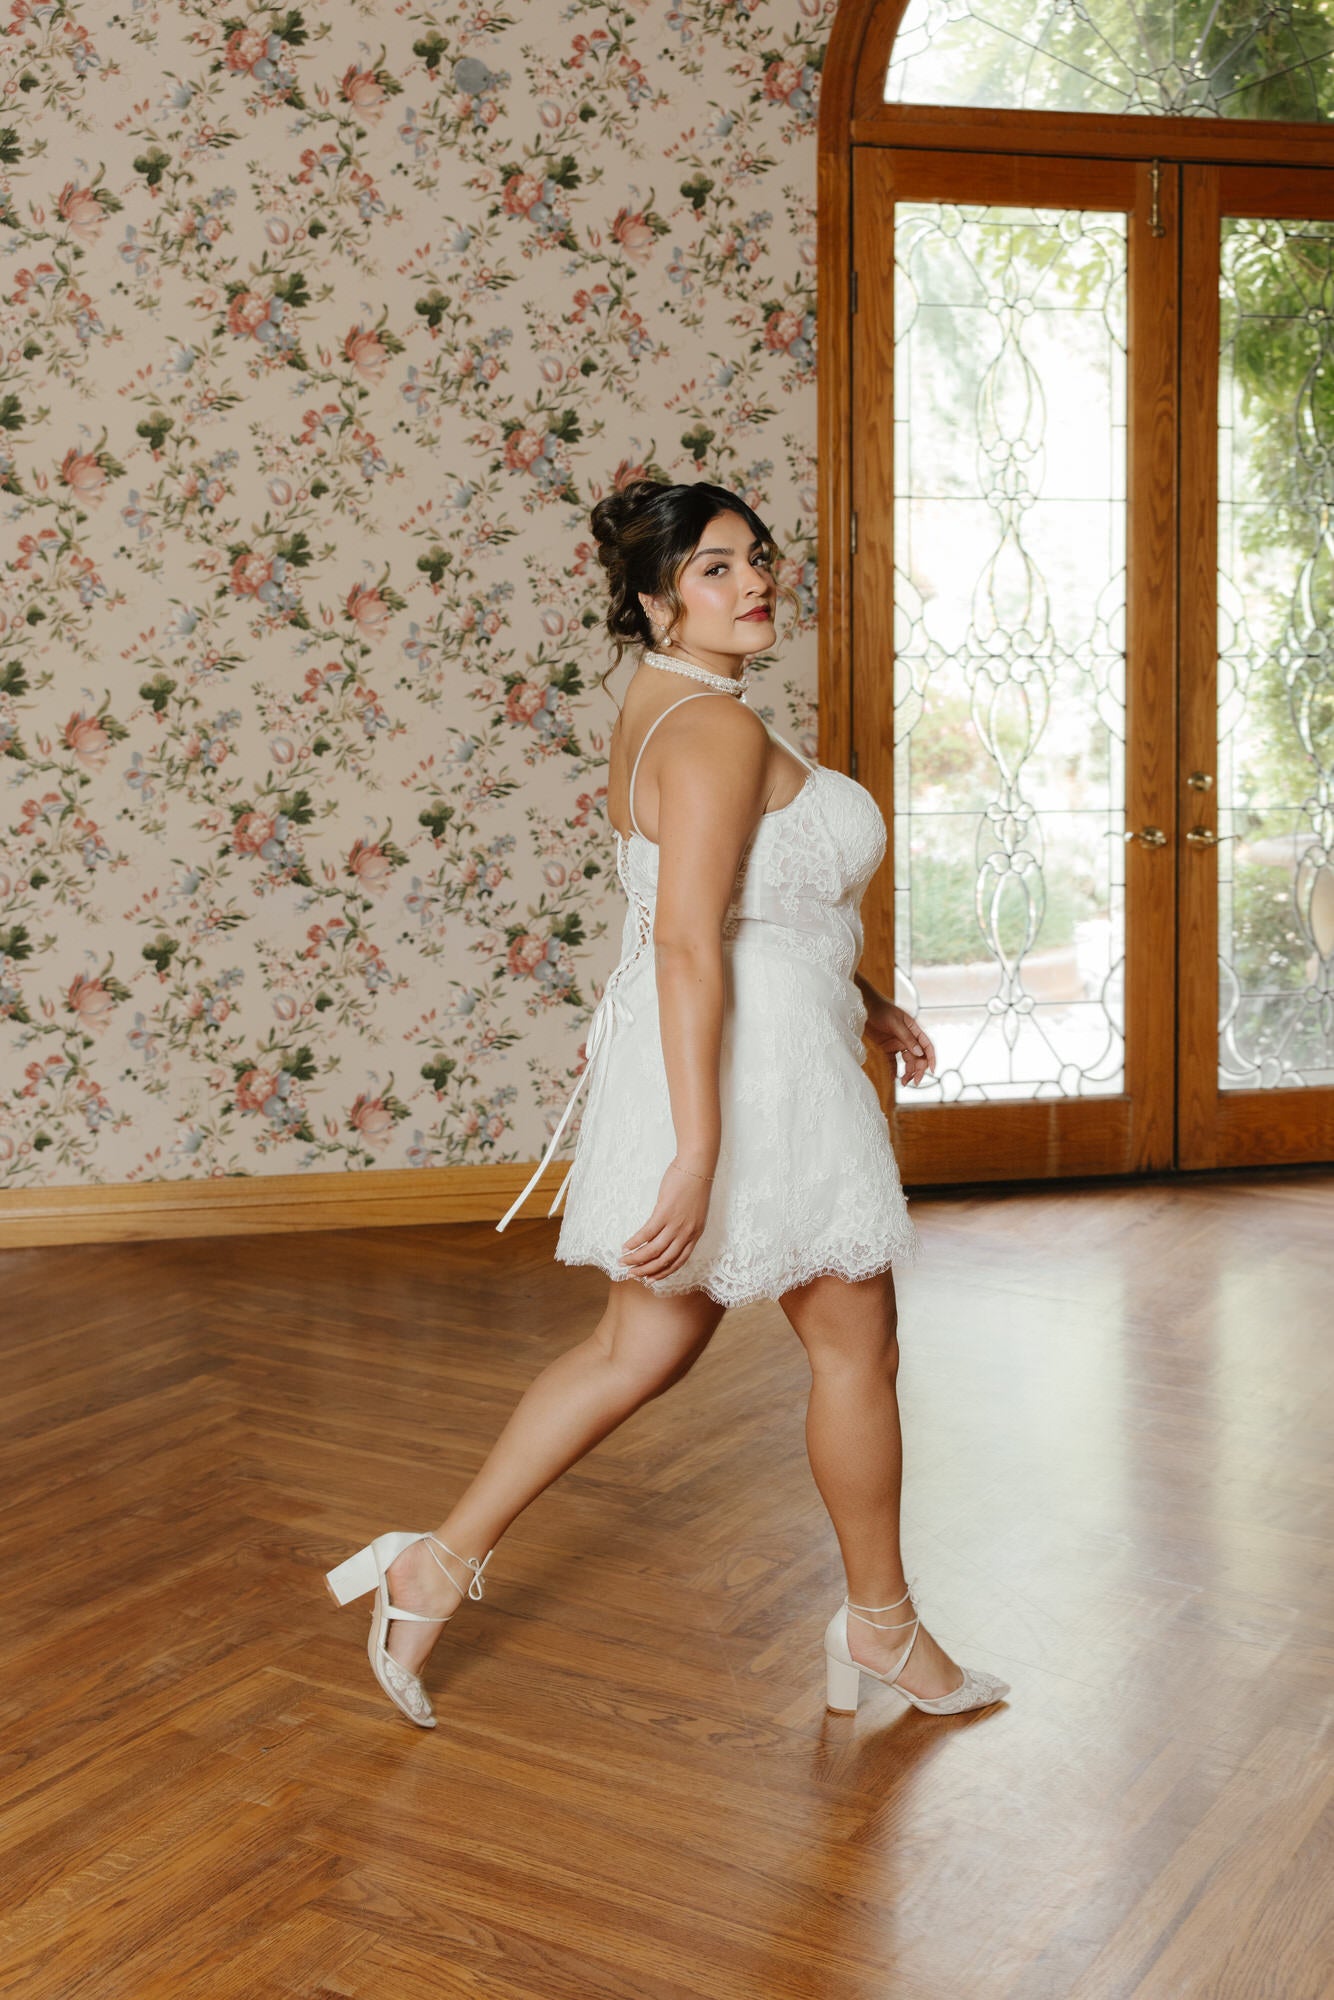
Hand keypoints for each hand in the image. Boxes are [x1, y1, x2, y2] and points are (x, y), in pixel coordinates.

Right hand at [620, 1159, 711, 1281]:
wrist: (697, 1166)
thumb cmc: (694, 1185)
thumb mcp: (694, 1212)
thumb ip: (685, 1226)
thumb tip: (669, 1236)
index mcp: (695, 1235)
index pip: (678, 1262)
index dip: (663, 1273)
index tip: (650, 1279)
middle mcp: (686, 1233)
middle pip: (664, 1260)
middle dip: (646, 1270)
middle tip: (631, 1274)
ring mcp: (676, 1224)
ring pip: (654, 1250)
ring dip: (636, 1259)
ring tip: (623, 1262)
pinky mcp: (664, 1212)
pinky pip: (646, 1233)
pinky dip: (635, 1242)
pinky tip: (625, 1246)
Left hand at [862, 994, 935, 1087]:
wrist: (863, 1007)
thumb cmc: (881, 1010)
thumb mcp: (895, 1023)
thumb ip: (907, 1038)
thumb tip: (919, 1053)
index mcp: (914, 1030)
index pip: (927, 1046)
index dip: (931, 1058)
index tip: (932, 1071)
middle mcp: (908, 1038)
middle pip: (918, 1057)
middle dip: (918, 1070)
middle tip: (913, 1082)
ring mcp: (898, 1043)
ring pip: (907, 1061)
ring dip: (907, 1072)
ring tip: (903, 1083)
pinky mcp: (887, 1047)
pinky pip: (893, 1062)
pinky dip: (894, 1071)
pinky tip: (893, 1078)